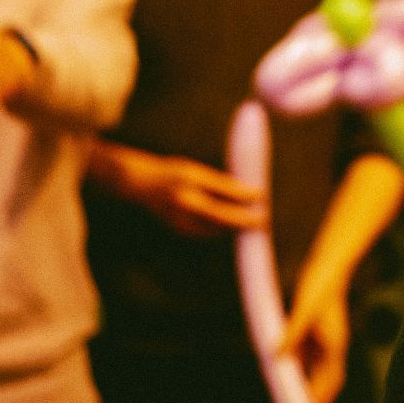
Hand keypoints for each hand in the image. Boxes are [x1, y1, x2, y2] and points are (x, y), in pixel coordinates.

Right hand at [92, 143, 267, 236]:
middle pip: (220, 215)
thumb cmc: (171, 172)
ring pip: (215, 227)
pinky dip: (221, 230)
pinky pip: (206, 232)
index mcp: (190, 180)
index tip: (262, 195)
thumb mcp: (194, 170)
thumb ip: (219, 182)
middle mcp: (184, 201)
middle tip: (263, 220)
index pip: (223, 190)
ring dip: (235, 227)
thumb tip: (247, 192)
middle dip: (244, 219)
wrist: (140, 185)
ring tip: (253, 223)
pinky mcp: (179, 229)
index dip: (244, 195)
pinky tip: (232, 227)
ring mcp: (180, 217)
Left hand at [280, 288, 348, 402]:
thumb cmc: (319, 287)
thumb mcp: (304, 309)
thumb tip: (277, 354)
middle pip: (328, 380)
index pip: (330, 379)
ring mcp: (326, 341)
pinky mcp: (317, 335)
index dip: (322, 397)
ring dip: (312, 387)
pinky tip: (290, 376)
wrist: (330, 269)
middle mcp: (333, 346)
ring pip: (320, 371)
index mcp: (334, 344)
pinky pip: (310, 359)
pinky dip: (303, 372)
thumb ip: (292, 333)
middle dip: (320, 399)